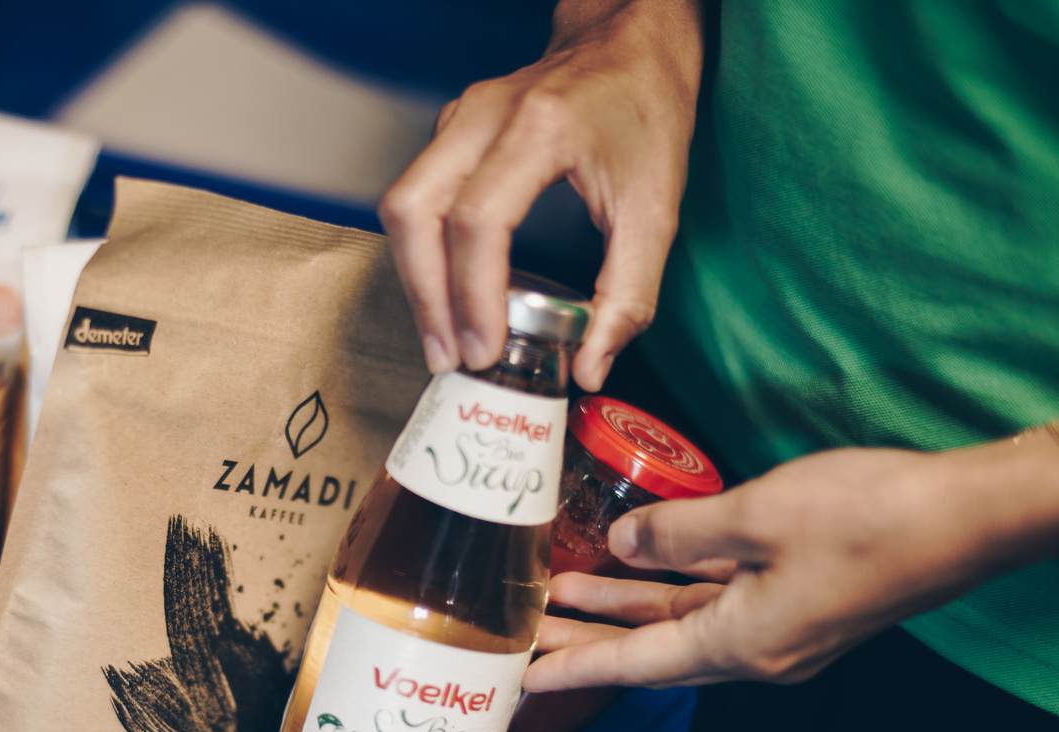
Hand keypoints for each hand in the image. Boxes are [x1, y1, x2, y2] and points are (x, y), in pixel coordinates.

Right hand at [378, 0, 703, 388]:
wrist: (633, 38)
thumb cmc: (647, 108)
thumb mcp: (656, 208)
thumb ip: (628, 294)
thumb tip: (591, 367)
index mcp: (540, 128)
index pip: (478, 220)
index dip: (472, 294)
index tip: (485, 348)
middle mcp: (485, 115)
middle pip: (415, 211)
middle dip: (424, 295)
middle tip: (446, 356)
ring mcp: (461, 118)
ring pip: (401, 204)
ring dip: (415, 278)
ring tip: (441, 337)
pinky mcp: (452, 130)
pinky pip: (415, 196)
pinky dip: (422, 252)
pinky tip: (447, 293)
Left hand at [524, 437, 1058, 690]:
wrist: (971, 515)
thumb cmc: (871, 515)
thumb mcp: (756, 514)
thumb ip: (678, 534)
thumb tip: (622, 543)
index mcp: (742, 645)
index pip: (633, 665)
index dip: (573, 666)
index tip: (521, 677)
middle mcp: (757, 653)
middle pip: (649, 653)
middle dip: (585, 640)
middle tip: (523, 630)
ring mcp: (781, 631)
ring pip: (680, 626)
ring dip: (622, 611)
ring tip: (560, 593)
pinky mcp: (799, 602)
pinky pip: (715, 603)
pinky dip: (671, 590)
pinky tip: (639, 564)